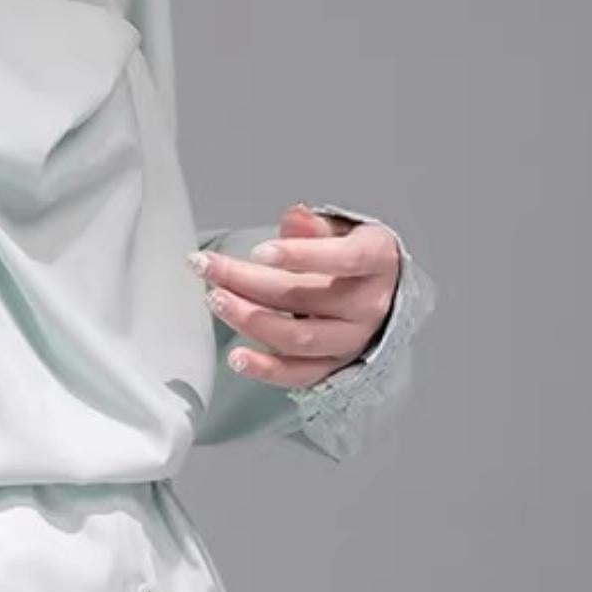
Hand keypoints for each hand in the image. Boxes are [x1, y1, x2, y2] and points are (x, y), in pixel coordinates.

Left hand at [185, 202, 400, 388]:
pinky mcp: (335, 367)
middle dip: (249, 282)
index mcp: (376, 262)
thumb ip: (316, 227)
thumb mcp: (344, 232)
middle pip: (305, 298)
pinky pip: (298, 374)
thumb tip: (296, 216)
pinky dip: (265, 369)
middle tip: (210, 269)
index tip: (258, 251)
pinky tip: (237, 357)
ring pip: (298, 338)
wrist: (381, 298)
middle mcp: (368, 305)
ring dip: (250, 320)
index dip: (300, 255)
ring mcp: (352, 340)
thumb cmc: (354, 260)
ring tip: (216, 300)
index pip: (342, 259)